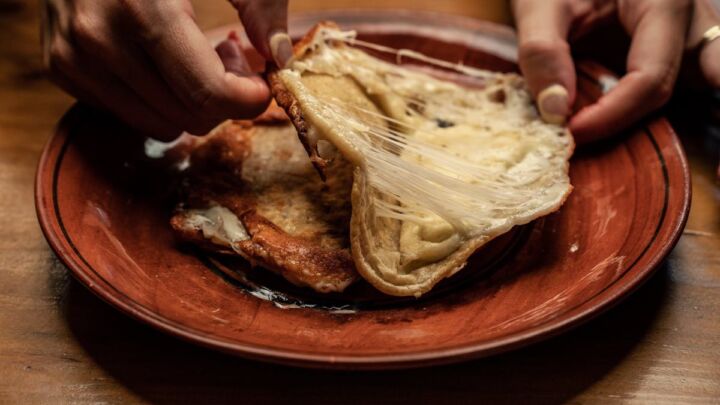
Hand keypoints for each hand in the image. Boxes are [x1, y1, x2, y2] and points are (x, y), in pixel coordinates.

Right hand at [41, 0, 289, 140]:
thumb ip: (259, 2)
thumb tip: (280, 56)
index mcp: (142, 8)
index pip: (208, 93)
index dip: (249, 98)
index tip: (264, 83)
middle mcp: (98, 38)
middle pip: (190, 117)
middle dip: (224, 98)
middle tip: (230, 56)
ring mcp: (72, 56)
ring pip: (161, 125)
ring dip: (190, 101)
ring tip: (194, 54)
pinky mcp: (59, 66)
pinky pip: (129, 113)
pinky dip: (156, 96)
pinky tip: (158, 56)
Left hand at [512, 0, 719, 142]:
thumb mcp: (540, 5)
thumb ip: (542, 52)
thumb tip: (556, 111)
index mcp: (663, 1)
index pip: (651, 76)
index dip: (613, 113)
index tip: (572, 134)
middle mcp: (691, 17)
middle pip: (703, 80)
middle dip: (714, 129)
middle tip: (716, 178)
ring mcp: (694, 34)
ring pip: (714, 79)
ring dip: (717, 118)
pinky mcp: (684, 49)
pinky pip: (703, 80)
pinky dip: (704, 107)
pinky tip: (712, 159)